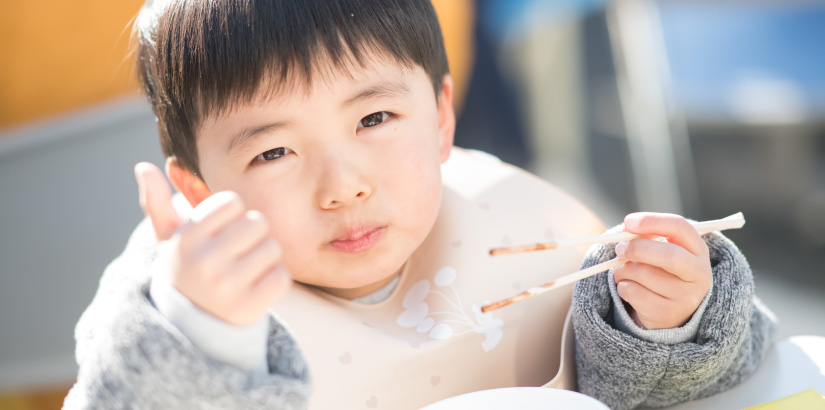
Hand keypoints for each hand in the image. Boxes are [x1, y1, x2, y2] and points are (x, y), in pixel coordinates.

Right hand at [135, 162, 291, 325]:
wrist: (192, 326)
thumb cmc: (186, 271)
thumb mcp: (168, 240)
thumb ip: (157, 203)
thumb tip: (143, 167)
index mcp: (185, 240)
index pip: (233, 202)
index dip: (233, 215)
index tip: (222, 233)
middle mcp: (203, 262)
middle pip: (257, 222)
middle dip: (253, 235)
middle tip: (238, 253)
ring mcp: (226, 287)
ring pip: (273, 248)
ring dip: (265, 258)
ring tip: (245, 271)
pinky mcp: (249, 308)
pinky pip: (281, 275)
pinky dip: (274, 280)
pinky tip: (255, 288)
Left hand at [612, 213, 711, 329]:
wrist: (670, 313)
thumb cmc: (661, 273)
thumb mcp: (661, 252)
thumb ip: (647, 238)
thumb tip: (627, 231)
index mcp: (698, 251)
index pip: (680, 227)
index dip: (652, 221)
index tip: (629, 222)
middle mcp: (699, 274)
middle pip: (668, 255)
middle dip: (637, 248)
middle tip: (619, 249)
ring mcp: (686, 297)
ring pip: (643, 273)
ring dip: (623, 270)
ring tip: (625, 272)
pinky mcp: (667, 314)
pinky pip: (633, 292)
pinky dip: (622, 286)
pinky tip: (629, 289)